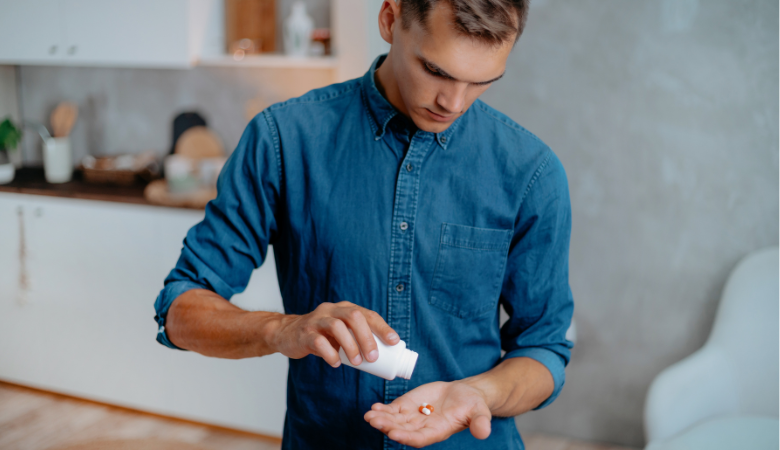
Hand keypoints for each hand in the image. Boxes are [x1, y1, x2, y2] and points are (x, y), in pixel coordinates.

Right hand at [270, 301, 398, 367]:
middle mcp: (331, 310)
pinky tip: (336, 363)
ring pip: (336, 326)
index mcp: (344, 309)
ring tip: (358, 363)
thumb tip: (383, 358)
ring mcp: (316, 320)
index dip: (382, 327)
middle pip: (353, 316)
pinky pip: (318, 342)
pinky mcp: (304, 333)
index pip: (367, 314)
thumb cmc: (321, 335)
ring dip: (350, 346)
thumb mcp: (340, 333)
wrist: (286, 334)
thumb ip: (356, 339)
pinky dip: (330, 354)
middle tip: (374, 357)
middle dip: (367, 337)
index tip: (394, 341)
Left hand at [364, 380, 491, 447]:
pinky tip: (374, 407)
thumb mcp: (480, 412)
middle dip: (389, 427)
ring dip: (382, 419)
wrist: (464, 395)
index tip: (394, 434)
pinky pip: (393, 410)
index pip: (420, 438)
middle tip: (375, 421)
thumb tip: (483, 433)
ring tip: (370, 415)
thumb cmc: (473, 405)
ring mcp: (413, 417)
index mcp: (438, 431)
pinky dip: (383, 409)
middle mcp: (422, 427)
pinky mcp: (408, 405)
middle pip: (403, 430)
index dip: (407, 437)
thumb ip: (480, 423)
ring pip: (394, 421)